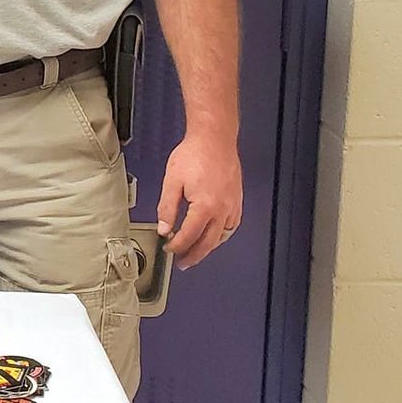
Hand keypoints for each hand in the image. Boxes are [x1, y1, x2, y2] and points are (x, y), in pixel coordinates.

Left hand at [156, 130, 243, 267]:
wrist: (214, 138)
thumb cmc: (194, 154)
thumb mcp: (172, 181)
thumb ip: (167, 208)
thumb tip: (164, 228)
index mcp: (205, 206)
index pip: (189, 236)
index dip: (177, 246)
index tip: (168, 249)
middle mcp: (222, 209)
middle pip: (208, 242)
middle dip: (194, 255)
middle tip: (183, 263)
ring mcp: (233, 205)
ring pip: (222, 236)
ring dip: (209, 247)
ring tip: (196, 252)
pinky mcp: (237, 200)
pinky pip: (231, 225)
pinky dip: (221, 235)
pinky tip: (213, 235)